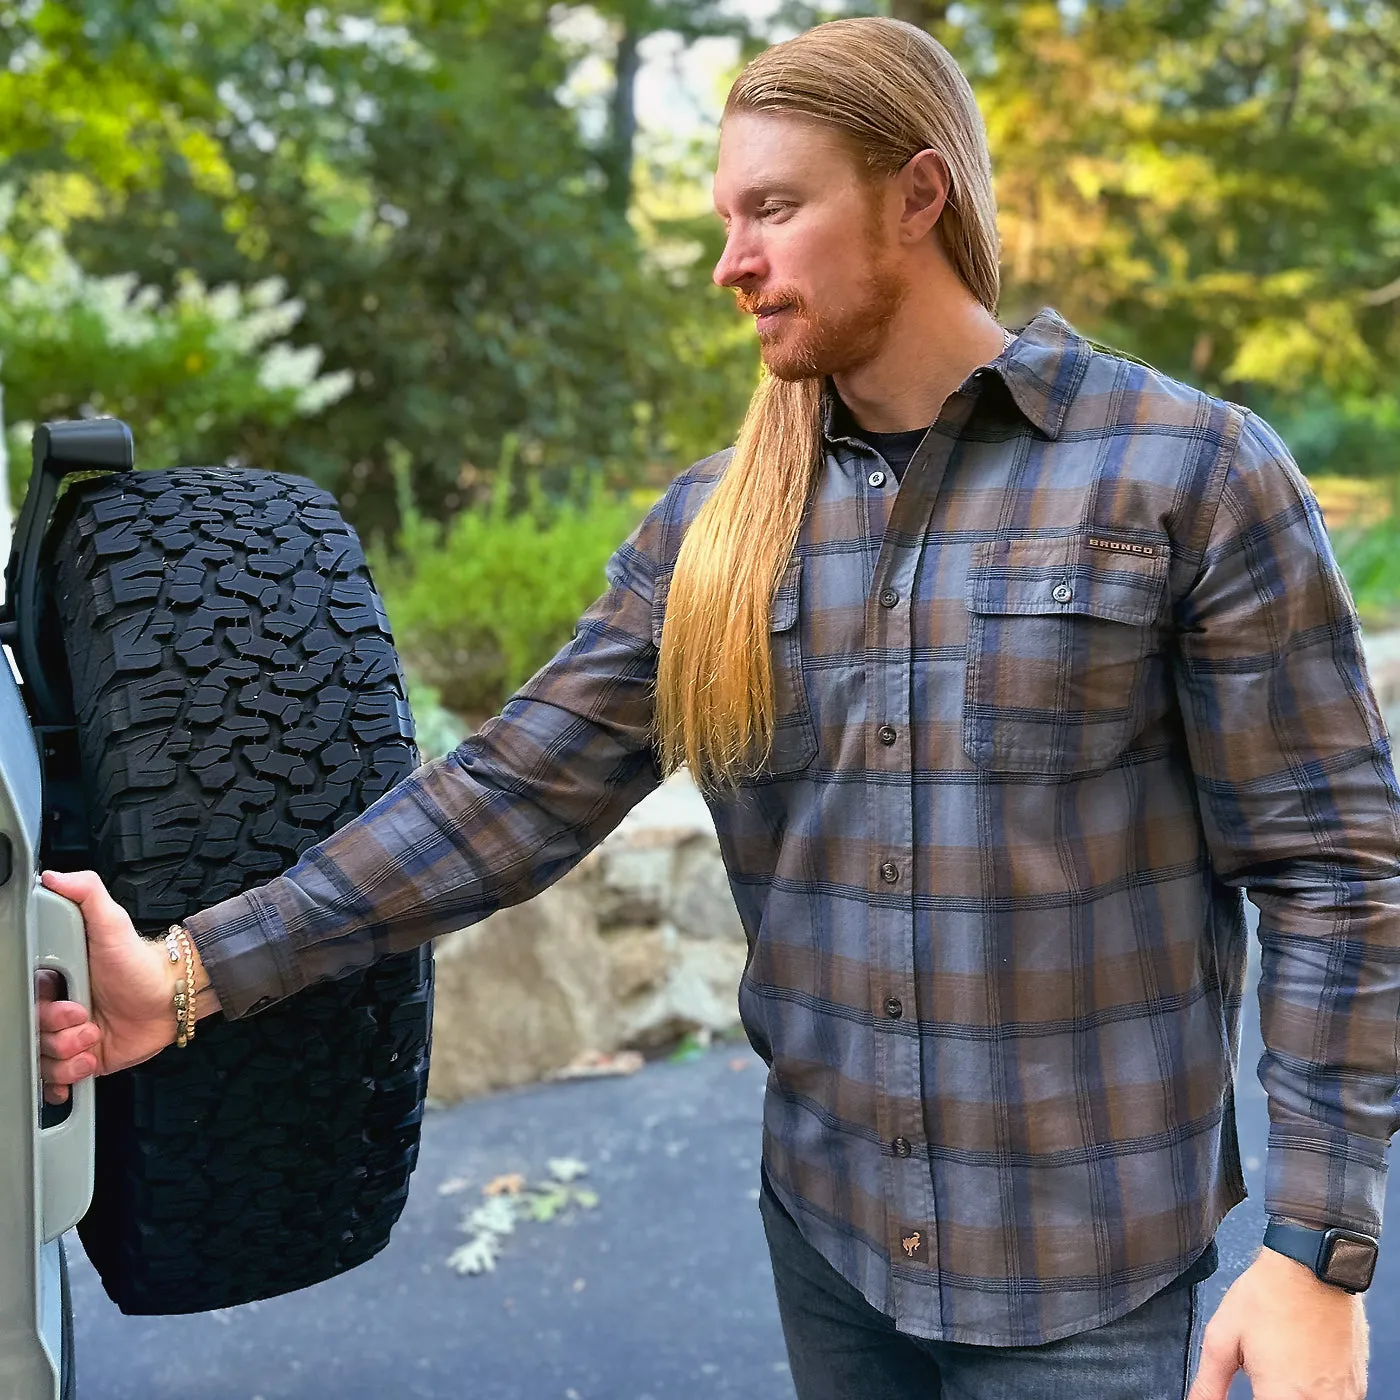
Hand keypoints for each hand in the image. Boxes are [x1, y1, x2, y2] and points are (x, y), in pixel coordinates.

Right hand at [36, 869, 177, 1102]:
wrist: (173, 997)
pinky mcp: (83, 1058)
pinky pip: (57, 1080)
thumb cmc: (139, 961)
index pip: (24, 1002)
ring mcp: (68, 1035)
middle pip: (31, 1034)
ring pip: (43, 1060)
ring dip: (68, 1055)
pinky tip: (85, 1064)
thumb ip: (86, 893)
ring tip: (95, 1039)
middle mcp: (56, 1009)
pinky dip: (66, 1079)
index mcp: (53, 979)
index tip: (71, 1004)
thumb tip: (54, 876)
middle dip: (58, 1034)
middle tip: (87, 1021)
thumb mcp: (112, 923)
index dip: (43, 1009)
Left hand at [1189, 1245, 1367, 1399]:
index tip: (1252, 1390)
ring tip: (1283, 1363)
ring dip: (1295, 1393)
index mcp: (1282, 1396)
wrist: (1310, 1266)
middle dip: (1270, 1395)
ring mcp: (1344, 1395)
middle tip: (1265, 1373)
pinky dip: (1316, 1390)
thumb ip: (1210, 1382)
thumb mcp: (1223, 1337)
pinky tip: (1303, 1365)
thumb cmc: (1268, 1295)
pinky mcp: (1358, 1384)